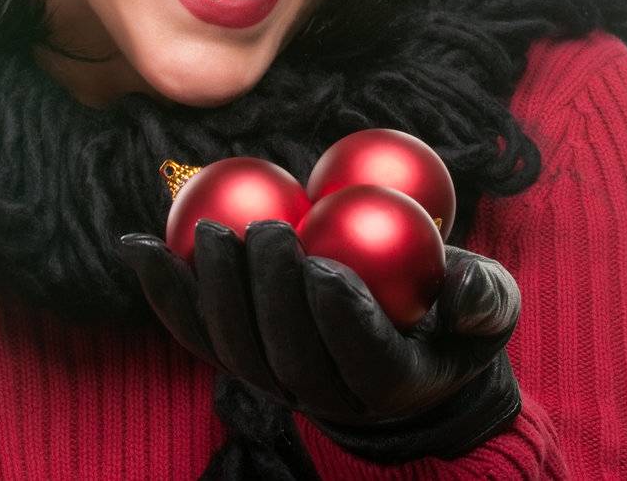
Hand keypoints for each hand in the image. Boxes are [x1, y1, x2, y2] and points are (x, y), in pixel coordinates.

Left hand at [118, 218, 523, 461]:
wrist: (405, 352)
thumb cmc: (452, 319)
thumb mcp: (489, 308)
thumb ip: (481, 296)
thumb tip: (459, 282)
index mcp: (388, 384)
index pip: (359, 357)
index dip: (338, 318)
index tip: (326, 266)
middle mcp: (325, 396)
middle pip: (286, 355)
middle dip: (269, 295)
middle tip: (268, 230)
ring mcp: (275, 381)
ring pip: (234, 348)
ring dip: (214, 292)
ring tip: (206, 232)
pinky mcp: (238, 356)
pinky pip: (195, 329)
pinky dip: (164, 290)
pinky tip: (137, 244)